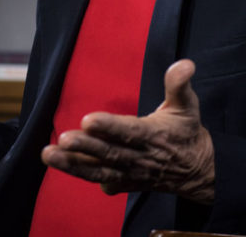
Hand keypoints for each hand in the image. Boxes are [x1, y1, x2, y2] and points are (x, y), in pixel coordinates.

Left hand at [41, 59, 214, 203]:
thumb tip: (185, 63)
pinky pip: (100, 179)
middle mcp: (140, 157)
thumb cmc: (186, 131)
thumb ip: (179, 84)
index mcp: (153, 135)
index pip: (130, 131)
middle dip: (85, 147)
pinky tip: (61, 164)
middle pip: (110, 153)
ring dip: (73, 164)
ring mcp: (130, 173)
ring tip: (49, 155)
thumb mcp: (187, 105)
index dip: (110, 127)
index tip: (88, 120)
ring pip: (99, 170)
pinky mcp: (124, 182)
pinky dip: (82, 175)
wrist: (196, 169)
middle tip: (63, 138)